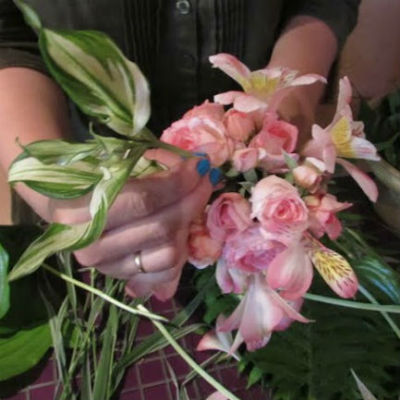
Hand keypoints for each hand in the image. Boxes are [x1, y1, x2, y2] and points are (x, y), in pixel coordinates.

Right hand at [51, 152, 214, 300]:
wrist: (62, 209)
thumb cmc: (86, 179)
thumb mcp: (109, 165)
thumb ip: (148, 168)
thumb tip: (195, 168)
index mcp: (81, 214)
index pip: (144, 201)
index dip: (178, 182)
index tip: (198, 165)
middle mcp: (93, 248)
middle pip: (161, 227)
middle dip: (192, 199)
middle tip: (206, 178)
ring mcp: (109, 268)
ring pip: (169, 253)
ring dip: (189, 223)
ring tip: (193, 200)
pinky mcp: (124, 279)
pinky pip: (166, 272)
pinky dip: (181, 250)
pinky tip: (182, 227)